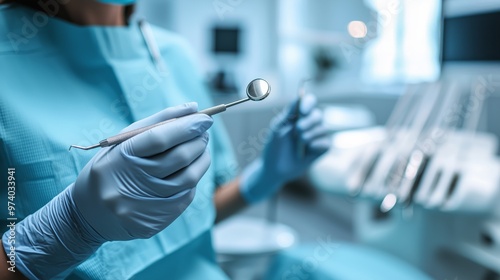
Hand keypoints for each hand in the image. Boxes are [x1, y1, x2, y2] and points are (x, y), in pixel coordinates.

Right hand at [3, 103, 212, 278]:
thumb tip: (193, 108)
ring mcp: (142, 207)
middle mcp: (130, 184)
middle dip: (198, 141)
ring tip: (201, 149)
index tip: (205, 118)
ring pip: (187, 180)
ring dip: (201, 160)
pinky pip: (184, 199)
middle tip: (204, 133)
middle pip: (178, 159)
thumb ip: (157, 122)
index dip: (186, 127)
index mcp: (119, 159)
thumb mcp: (122, 142)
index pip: (159, 138)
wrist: (87, 214)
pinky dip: (192, 181)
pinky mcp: (152, 223)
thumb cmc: (109, 169)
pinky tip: (190, 171)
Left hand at [240, 94, 330, 202]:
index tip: (302, 110)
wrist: (275, 168)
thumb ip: (289, 113)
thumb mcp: (278, 128)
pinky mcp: (321, 149)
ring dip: (310, 134)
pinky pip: (327, 143)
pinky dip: (318, 144)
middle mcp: (310, 124)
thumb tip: (299, 96)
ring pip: (323, 128)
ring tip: (300, 142)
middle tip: (298, 129)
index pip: (310, 102)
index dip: (308, 103)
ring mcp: (317, 136)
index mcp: (298, 115)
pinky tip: (308, 149)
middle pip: (318, 114)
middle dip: (309, 121)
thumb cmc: (274, 146)